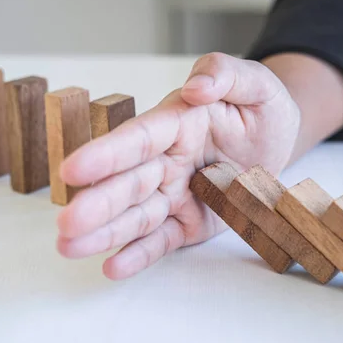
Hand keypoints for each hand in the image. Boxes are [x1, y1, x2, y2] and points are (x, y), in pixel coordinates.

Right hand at [56, 53, 299, 279]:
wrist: (276, 144)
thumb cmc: (262, 110)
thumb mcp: (256, 85)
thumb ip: (225, 75)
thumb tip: (195, 86)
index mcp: (178, 123)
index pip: (140, 138)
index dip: (108, 154)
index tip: (73, 169)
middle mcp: (168, 160)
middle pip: (130, 182)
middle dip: (98, 203)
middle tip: (66, 222)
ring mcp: (175, 194)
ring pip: (137, 215)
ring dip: (105, 232)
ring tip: (69, 247)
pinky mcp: (188, 222)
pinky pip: (162, 240)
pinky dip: (139, 254)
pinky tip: (112, 267)